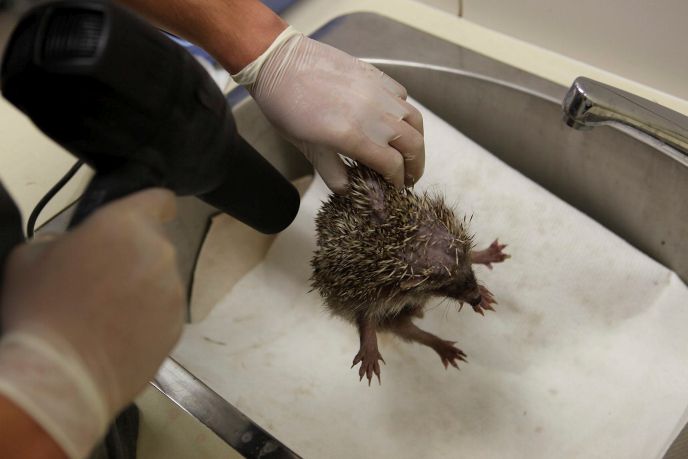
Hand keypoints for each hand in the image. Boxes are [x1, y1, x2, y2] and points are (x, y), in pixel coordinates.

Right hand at [0, 188, 183, 457]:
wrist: (60, 376)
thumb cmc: (39, 308)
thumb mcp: (29, 257)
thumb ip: (61, 240)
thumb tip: (72, 248)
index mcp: (128, 224)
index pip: (160, 200)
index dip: (150, 207)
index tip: (137, 221)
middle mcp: (161, 253)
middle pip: (155, 245)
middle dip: (134, 256)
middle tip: (102, 279)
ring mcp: (174, 293)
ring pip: (161, 281)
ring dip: (142, 289)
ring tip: (107, 315)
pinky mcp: (178, 328)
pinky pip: (164, 314)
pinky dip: (148, 320)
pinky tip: (118, 337)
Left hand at [233, 27, 424, 192]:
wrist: (278, 62)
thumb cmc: (286, 107)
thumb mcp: (307, 149)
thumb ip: (333, 173)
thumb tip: (350, 191)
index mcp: (354, 137)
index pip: (392, 166)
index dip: (397, 181)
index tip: (394, 188)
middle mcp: (373, 114)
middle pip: (413, 145)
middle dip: (416, 166)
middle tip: (410, 177)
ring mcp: (377, 92)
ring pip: (414, 119)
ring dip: (416, 140)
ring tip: (409, 151)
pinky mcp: (376, 75)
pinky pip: (402, 96)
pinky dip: (404, 112)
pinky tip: (393, 120)